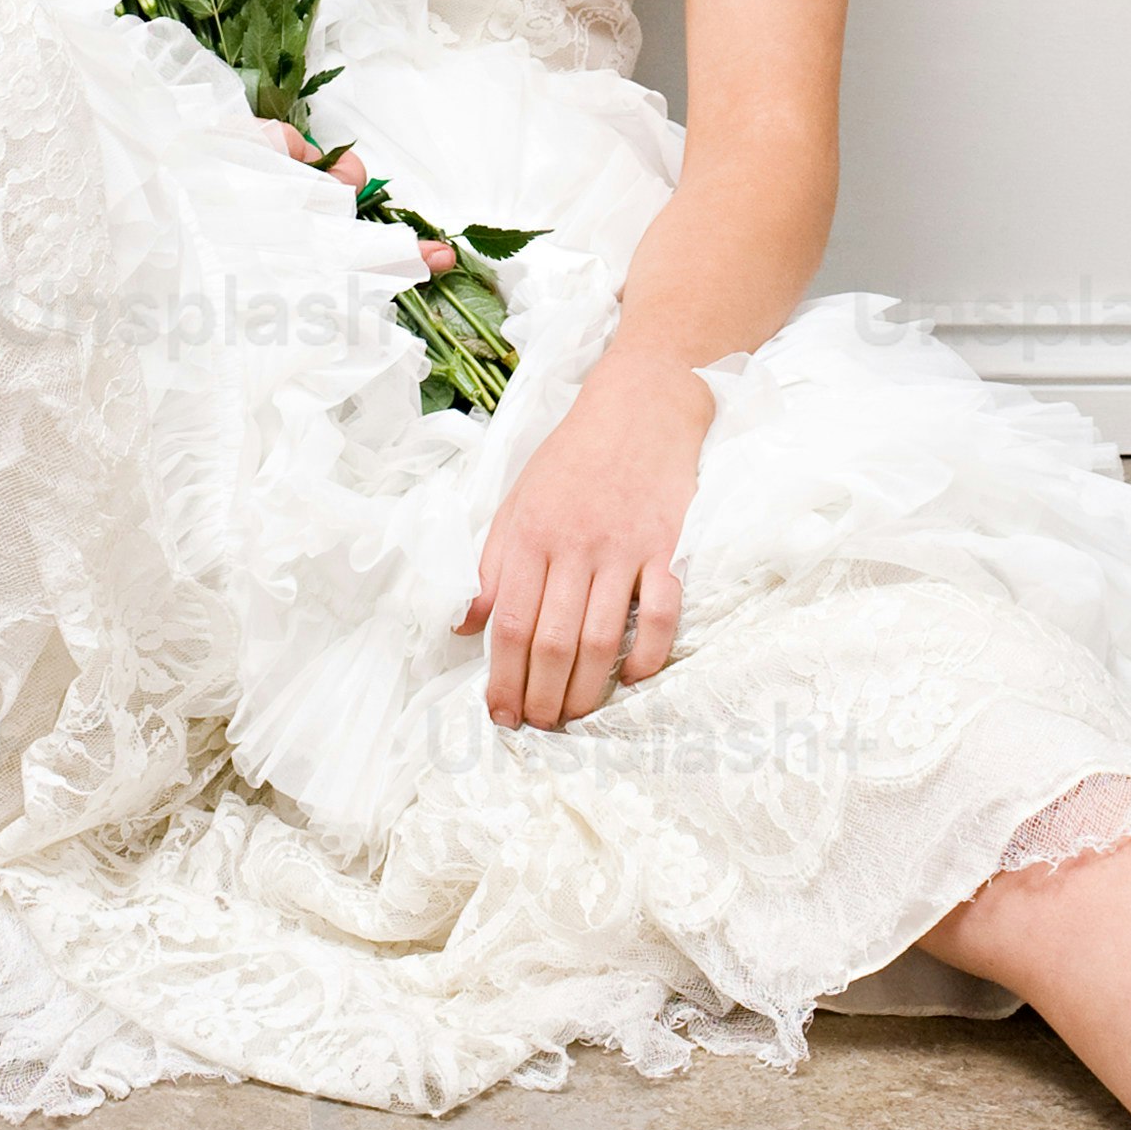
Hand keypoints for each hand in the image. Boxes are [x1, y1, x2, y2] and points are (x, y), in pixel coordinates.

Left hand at [456, 347, 711, 729]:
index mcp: (529, 534)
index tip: (500, 713)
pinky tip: (633, 677)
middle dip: (541, 696)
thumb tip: (464, 627)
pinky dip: (648, 654)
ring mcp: (623, 548)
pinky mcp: (666, 547)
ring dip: (585, 689)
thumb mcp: (516, 500)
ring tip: (574, 716)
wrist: (641, 404)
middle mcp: (573, 545)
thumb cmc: (572, 457)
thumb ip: (490, 565)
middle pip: (552, 641)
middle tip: (538, 725)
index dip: (502, 678)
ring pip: (600, 638)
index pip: (509, 624)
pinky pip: (661, 614)